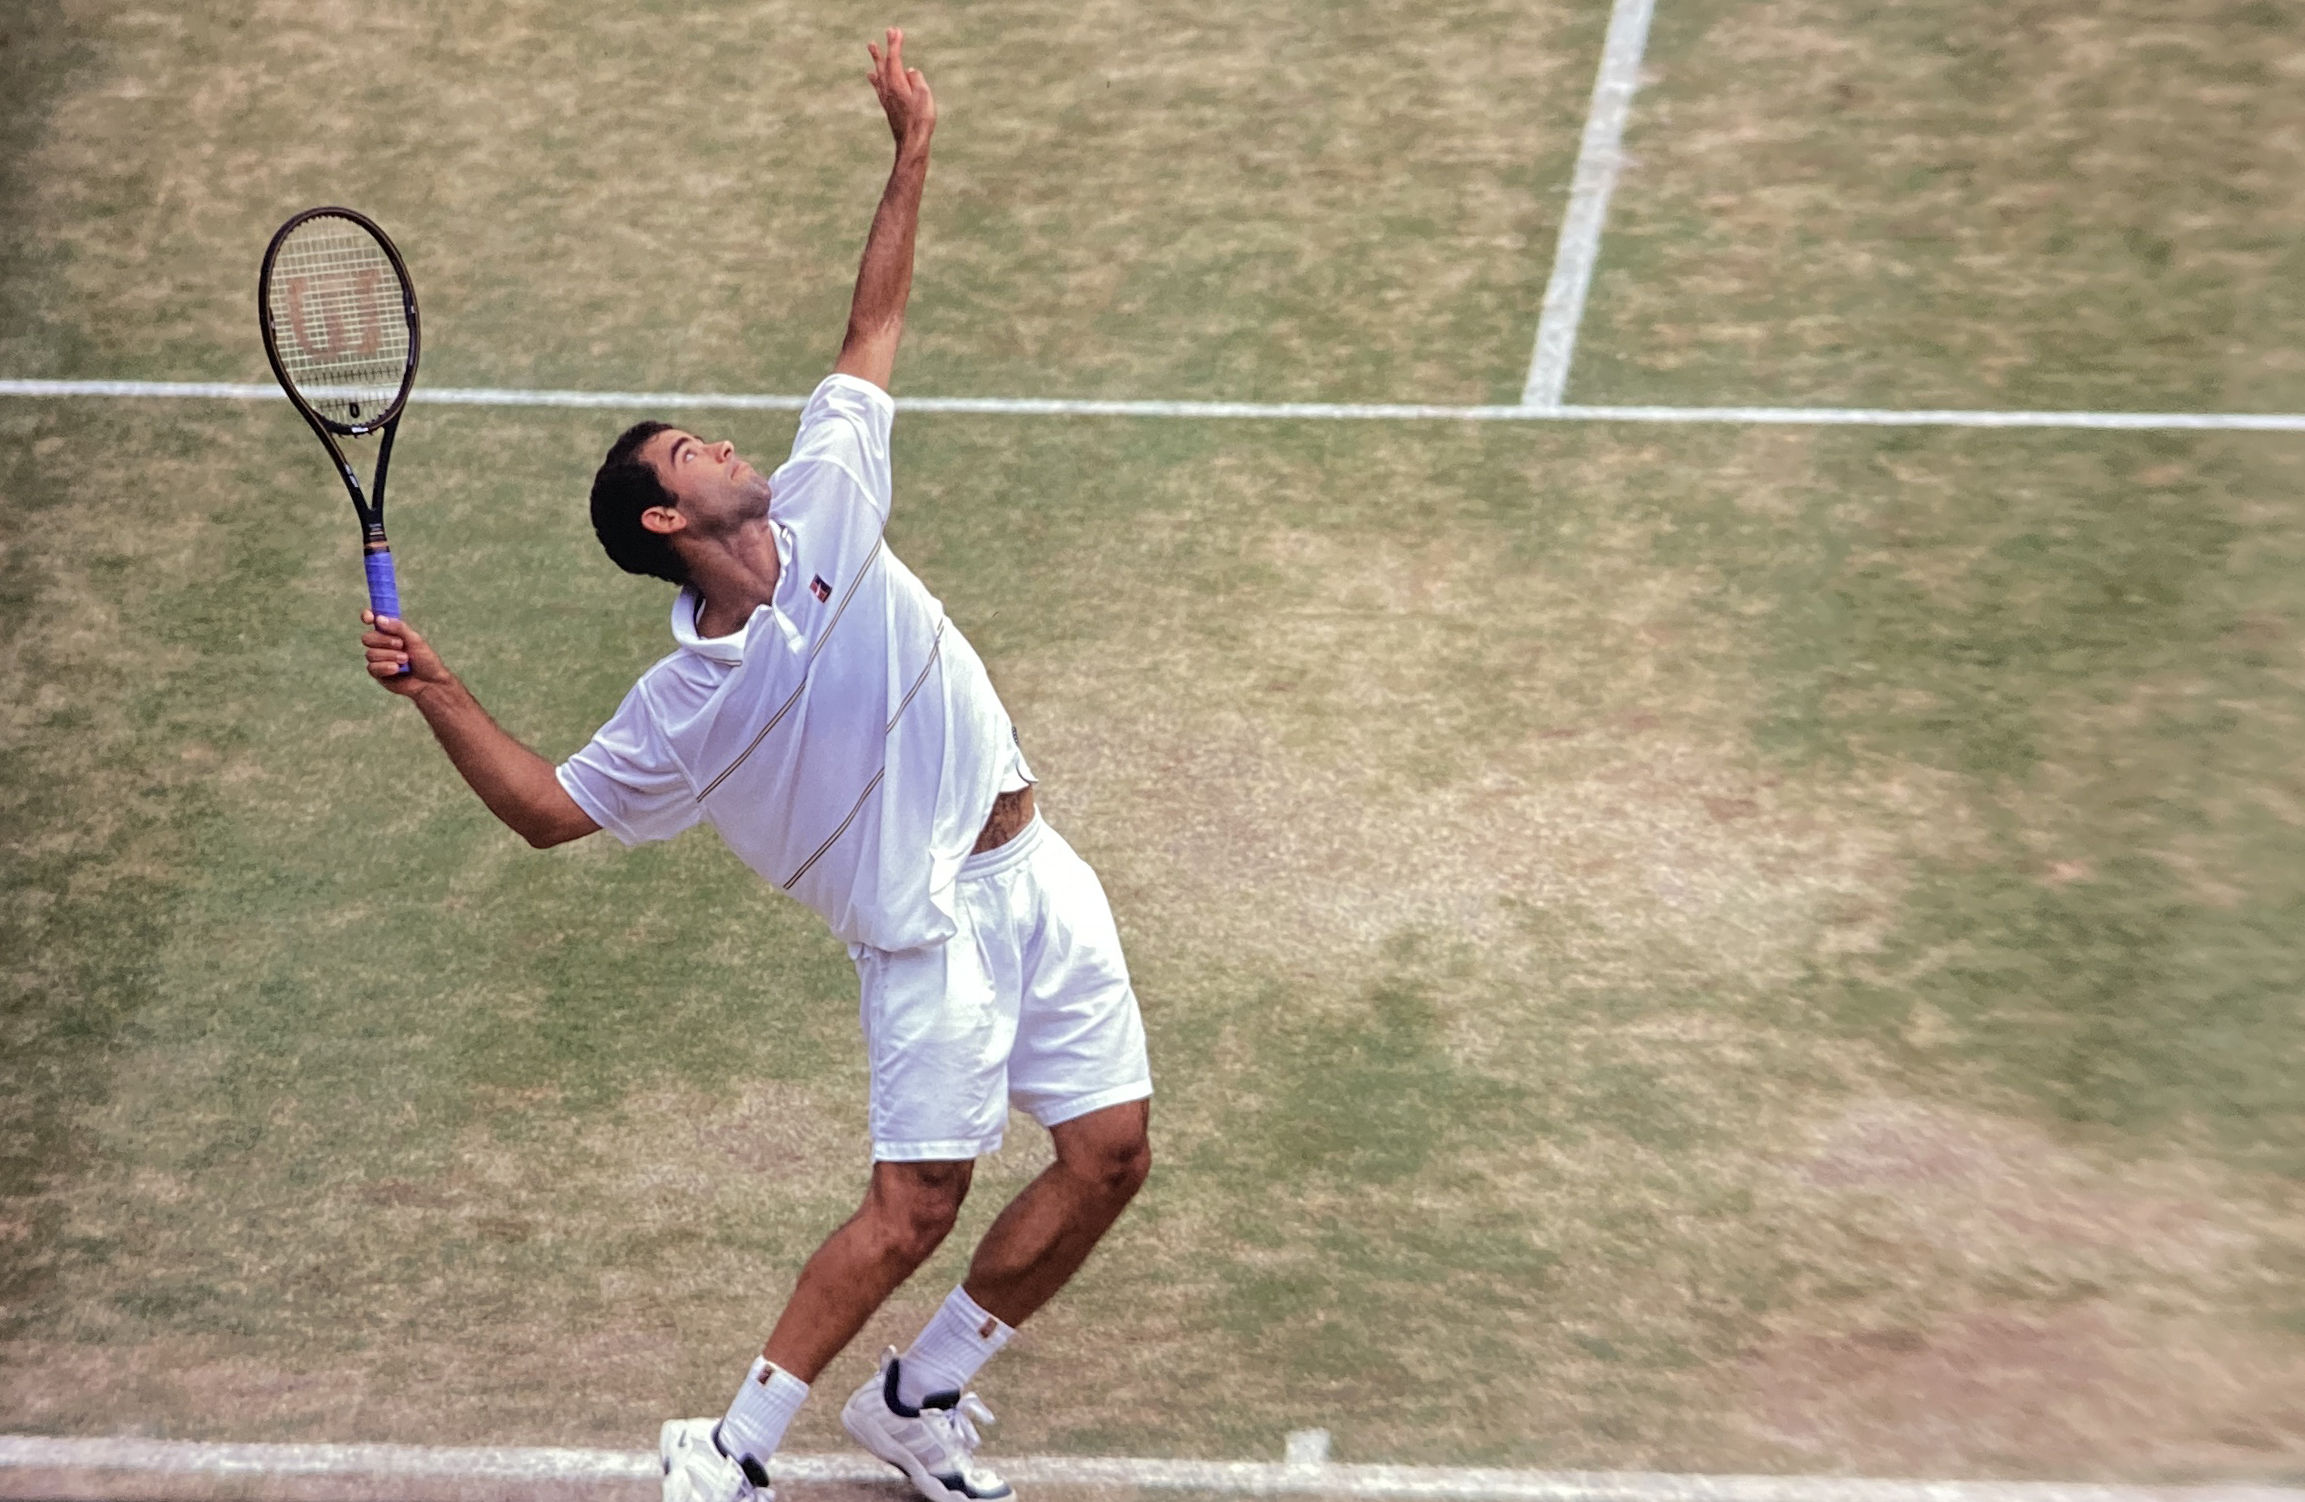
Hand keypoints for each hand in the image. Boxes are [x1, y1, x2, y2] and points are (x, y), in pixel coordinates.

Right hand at [361, 609, 451, 697]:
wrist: (430, 681)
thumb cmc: (425, 659)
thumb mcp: (415, 640)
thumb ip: (398, 628)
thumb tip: (379, 619)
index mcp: (390, 632)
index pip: (373, 620)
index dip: (367, 616)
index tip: (370, 618)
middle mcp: (381, 644)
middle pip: (367, 638)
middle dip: (384, 641)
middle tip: (401, 644)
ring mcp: (378, 659)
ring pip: (370, 654)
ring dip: (390, 656)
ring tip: (405, 660)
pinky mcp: (377, 673)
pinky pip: (372, 667)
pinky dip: (386, 667)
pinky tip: (397, 670)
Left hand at [866, 28, 934, 151]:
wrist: (912, 144)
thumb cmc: (921, 122)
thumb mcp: (924, 97)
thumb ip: (917, 80)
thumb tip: (911, 71)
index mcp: (897, 85)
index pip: (895, 60)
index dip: (894, 45)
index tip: (895, 31)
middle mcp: (888, 90)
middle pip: (884, 65)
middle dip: (883, 49)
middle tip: (882, 35)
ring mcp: (887, 99)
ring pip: (879, 74)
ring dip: (877, 59)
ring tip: (872, 48)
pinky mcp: (888, 107)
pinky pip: (879, 86)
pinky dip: (875, 77)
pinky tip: (872, 76)